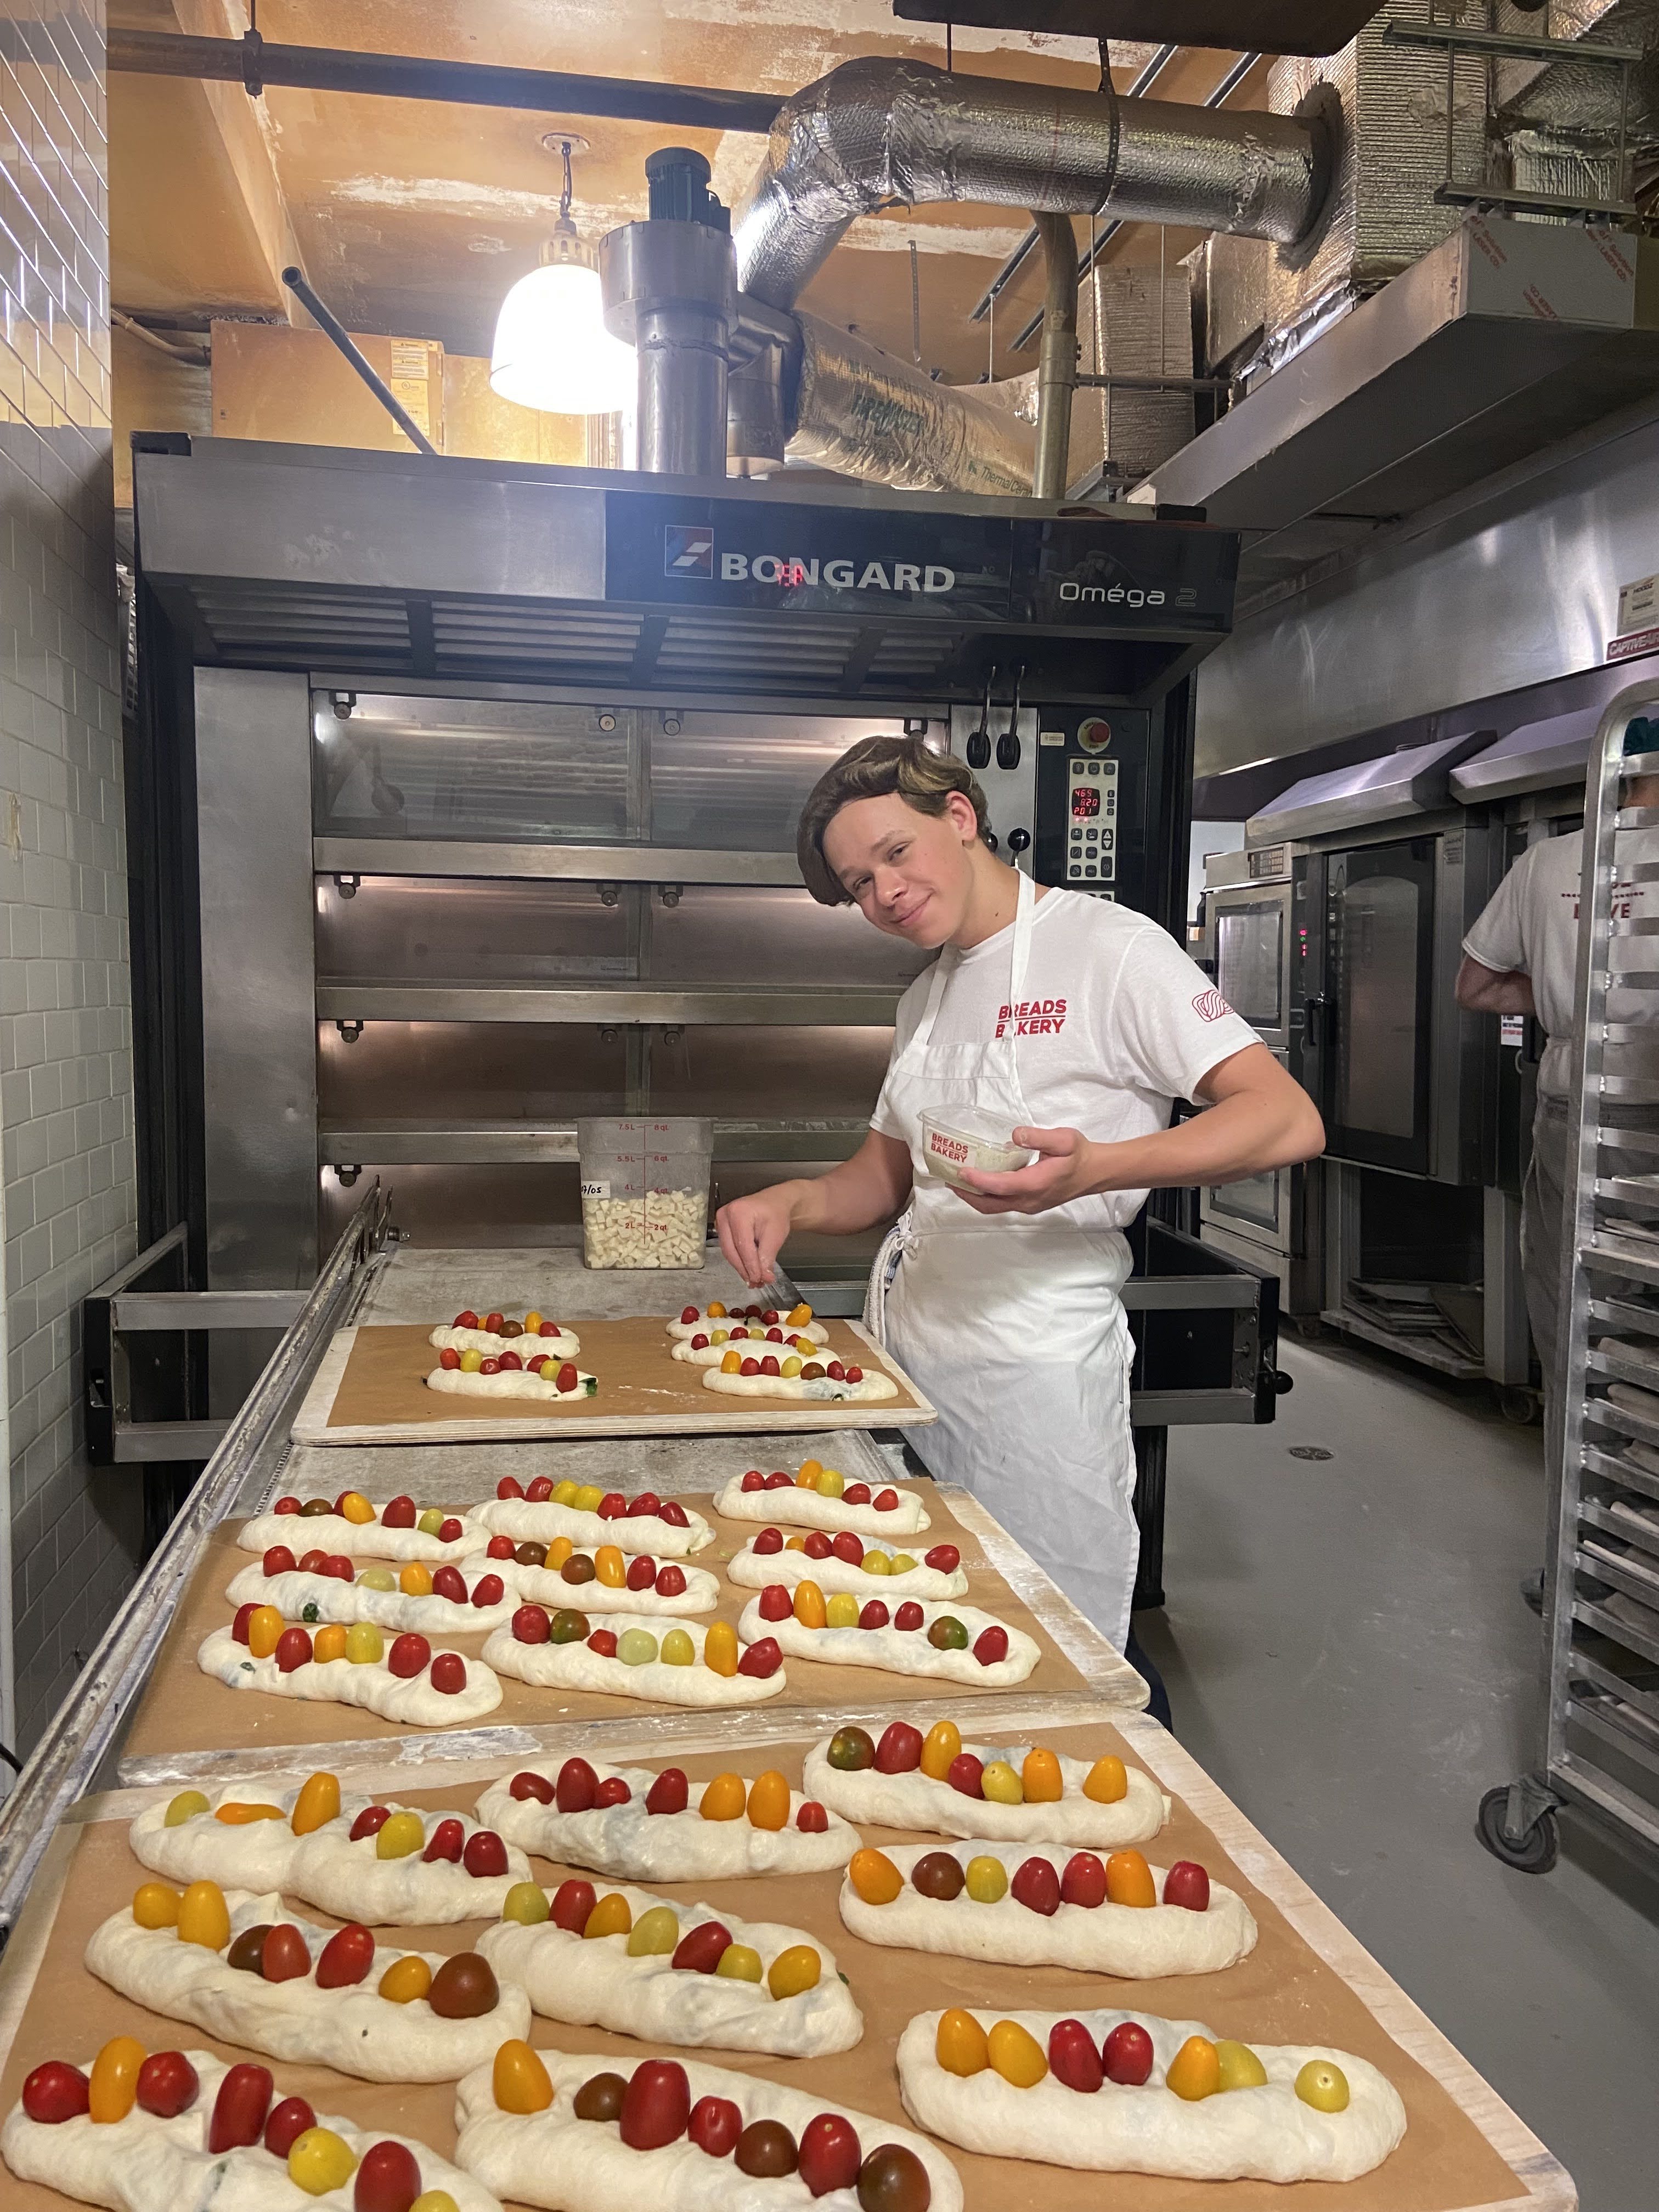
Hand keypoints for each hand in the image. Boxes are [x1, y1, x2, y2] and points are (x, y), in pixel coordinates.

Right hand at [715, 1188, 796, 1286]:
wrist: (773, 1204)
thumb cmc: (775, 1213)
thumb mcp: (776, 1235)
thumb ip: (767, 1257)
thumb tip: (764, 1276)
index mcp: (738, 1212)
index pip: (743, 1245)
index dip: (751, 1265)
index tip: (759, 1279)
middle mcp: (725, 1215)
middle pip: (732, 1250)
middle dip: (745, 1269)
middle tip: (756, 1282)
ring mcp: (721, 1222)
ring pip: (729, 1252)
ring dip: (741, 1267)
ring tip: (755, 1278)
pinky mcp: (722, 1229)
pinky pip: (729, 1249)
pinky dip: (739, 1261)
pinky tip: (749, 1269)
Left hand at [954, 1125, 1098, 1213]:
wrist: (1094, 1172)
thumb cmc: (1079, 1154)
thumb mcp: (1063, 1139)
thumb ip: (1039, 1137)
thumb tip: (1016, 1136)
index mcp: (1035, 1184)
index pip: (1000, 1186)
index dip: (978, 1181)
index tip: (961, 1171)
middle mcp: (1029, 1200)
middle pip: (991, 1204)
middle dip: (968, 1194)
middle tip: (949, 1180)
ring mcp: (1029, 1206)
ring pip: (995, 1207)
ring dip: (975, 1197)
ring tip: (958, 1183)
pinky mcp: (1030, 1205)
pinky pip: (1002, 1205)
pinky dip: (987, 1197)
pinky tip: (980, 1184)